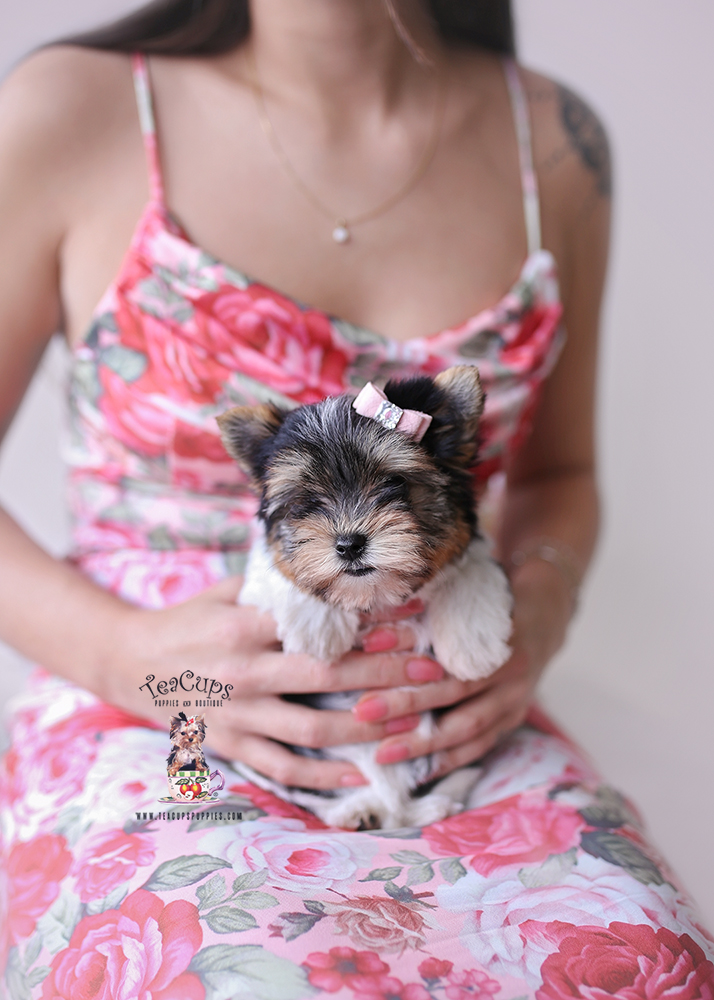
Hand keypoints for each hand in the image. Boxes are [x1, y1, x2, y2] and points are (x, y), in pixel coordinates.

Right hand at [105, 576, 443, 789]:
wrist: (129, 662)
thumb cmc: (187, 620)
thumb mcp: (224, 591)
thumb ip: (273, 586)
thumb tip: (333, 571)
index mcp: (244, 628)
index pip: (319, 629)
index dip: (369, 629)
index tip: (414, 626)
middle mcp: (244, 673)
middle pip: (328, 677)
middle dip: (386, 676)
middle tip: (431, 673)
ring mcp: (238, 715)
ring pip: (314, 729)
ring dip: (367, 728)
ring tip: (412, 723)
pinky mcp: (230, 745)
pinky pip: (283, 767)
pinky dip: (323, 776)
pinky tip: (359, 775)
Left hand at [355, 558, 573, 777]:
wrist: (545, 617)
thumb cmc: (490, 603)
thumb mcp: (464, 597)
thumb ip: (426, 610)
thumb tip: (370, 628)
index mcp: (499, 634)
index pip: (449, 651)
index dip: (408, 658)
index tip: (367, 660)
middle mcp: (512, 670)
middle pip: (455, 692)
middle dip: (405, 705)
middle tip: (362, 712)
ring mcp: (517, 699)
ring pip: (469, 729)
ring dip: (423, 743)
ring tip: (381, 754)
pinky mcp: (513, 719)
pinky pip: (480, 747)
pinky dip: (448, 760)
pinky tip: (416, 772)